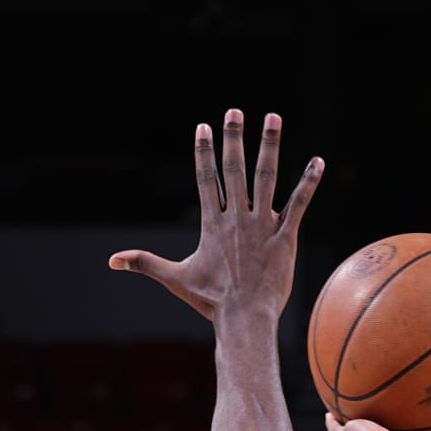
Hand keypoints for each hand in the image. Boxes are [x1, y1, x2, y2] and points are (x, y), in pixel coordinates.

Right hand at [110, 110, 320, 327]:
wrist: (244, 320)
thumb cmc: (211, 302)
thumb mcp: (175, 278)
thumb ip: (145, 263)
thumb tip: (112, 261)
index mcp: (212, 224)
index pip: (206, 179)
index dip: (204, 151)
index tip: (204, 125)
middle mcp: (237, 218)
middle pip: (234, 169)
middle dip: (233, 137)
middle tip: (234, 110)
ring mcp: (262, 226)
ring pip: (267, 177)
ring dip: (269, 145)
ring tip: (273, 117)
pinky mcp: (285, 238)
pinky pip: (299, 205)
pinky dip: (308, 182)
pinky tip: (318, 161)